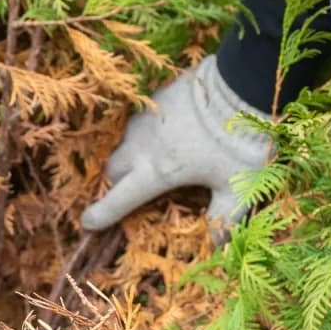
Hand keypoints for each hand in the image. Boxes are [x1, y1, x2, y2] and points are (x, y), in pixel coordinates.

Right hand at [81, 55, 272, 233]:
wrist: (243, 82)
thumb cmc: (240, 141)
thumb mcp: (239, 187)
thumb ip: (225, 220)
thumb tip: (218, 247)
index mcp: (158, 172)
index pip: (119, 199)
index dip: (102, 215)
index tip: (87, 224)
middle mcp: (143, 146)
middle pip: (112, 170)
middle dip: (115, 185)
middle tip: (129, 193)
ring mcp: (146, 118)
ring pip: (124, 143)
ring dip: (129, 156)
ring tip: (148, 163)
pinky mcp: (155, 97)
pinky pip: (139, 121)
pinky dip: (144, 135)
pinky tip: (163, 137)